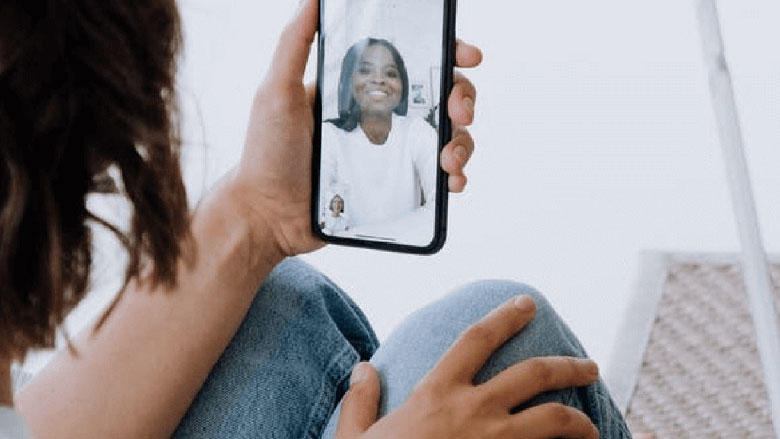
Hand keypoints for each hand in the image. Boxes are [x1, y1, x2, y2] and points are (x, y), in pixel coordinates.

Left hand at [231, 0, 482, 257]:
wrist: (268, 216)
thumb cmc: (267, 154)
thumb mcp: (276, 91)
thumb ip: (295, 43)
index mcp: (359, 88)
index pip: (412, 60)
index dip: (445, 53)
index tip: (464, 55)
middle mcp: (381, 115)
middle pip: (440, 96)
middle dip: (462, 97)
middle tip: (460, 111)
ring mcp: (390, 151)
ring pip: (446, 135)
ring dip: (463, 141)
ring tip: (451, 158)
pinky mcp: (394, 184)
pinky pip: (435, 175)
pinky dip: (454, 176)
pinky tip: (452, 181)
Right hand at [337, 296, 600, 438]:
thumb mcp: (355, 437)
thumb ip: (360, 401)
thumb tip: (363, 369)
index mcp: (436, 393)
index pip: (477, 339)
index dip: (505, 316)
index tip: (527, 304)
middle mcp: (472, 410)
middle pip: (534, 374)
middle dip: (568, 365)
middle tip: (588, 366)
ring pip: (553, 418)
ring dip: (579, 418)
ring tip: (590, 423)